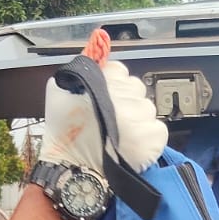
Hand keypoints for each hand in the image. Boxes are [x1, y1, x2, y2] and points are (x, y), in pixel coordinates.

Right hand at [38, 29, 166, 175]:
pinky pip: (158, 129)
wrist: (72, 170)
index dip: (116, 86)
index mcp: (100, 83)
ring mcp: (137, 119)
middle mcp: (120, 98)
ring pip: (148, 109)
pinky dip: (149, 138)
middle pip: (137, 90)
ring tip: (121, 136)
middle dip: (128, 104)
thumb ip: (81, 70)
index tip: (108, 99)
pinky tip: (133, 146)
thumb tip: (98, 49)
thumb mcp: (60, 92)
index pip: (121, 72)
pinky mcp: (150, 139)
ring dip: (138, 121)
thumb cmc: (64, 135)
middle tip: (113, 122)